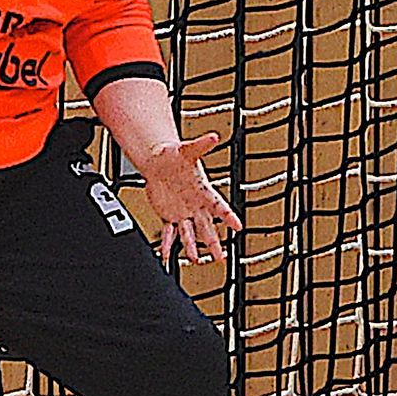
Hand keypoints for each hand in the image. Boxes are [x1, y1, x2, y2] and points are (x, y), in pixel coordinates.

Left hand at [137, 132, 241, 266]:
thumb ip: (201, 145)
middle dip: (213, 242)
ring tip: (196, 260)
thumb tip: (214, 136)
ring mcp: (182, 213)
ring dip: (192, 247)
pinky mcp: (169, 216)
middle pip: (206, 227)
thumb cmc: (175, 155)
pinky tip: (165, 255)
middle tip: (221, 257)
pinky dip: (167, 244)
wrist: (158, 161)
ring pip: (189, 234)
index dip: (228, 217)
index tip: (238, 226)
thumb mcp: (187, 150)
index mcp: (204, 191)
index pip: (219, 206)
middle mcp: (195, 205)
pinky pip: (169, 233)